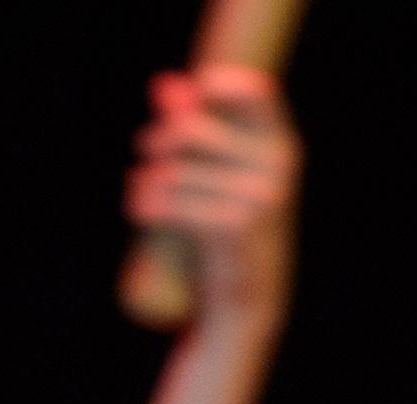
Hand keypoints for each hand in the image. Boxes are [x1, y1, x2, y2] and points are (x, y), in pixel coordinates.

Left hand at [127, 67, 300, 327]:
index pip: (255, 91)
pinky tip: (137, 208)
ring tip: (136, 190)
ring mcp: (258, 196)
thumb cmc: (229, 233)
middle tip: (143, 147)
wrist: (248, 306)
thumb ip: (194, 126)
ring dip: (145, 180)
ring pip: (176, 172)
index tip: (190, 96)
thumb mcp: (221, 177)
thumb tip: (160, 85)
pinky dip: (148, 205)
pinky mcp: (234, 226)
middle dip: (159, 137)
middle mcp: (276, 166)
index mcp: (281, 146)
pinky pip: (176, 203)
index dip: (218, 84)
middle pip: (193, 129)